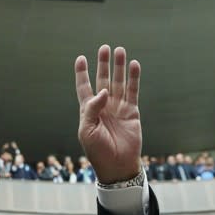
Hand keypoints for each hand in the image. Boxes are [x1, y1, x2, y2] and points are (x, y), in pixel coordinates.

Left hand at [75, 45, 141, 182]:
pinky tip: (133, 65)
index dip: (82, 73)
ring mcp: (118, 108)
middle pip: (102, 80)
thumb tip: (103, 91)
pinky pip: (132, 91)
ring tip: (120, 50)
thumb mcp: (87, 131)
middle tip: (104, 48)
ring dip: (118, 67)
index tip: (81, 59)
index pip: (84, 88)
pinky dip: (133, 78)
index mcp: (88, 111)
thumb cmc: (97, 151)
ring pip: (118, 82)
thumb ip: (92, 109)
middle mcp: (103, 106)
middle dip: (103, 64)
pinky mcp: (132, 112)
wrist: (117, 166)